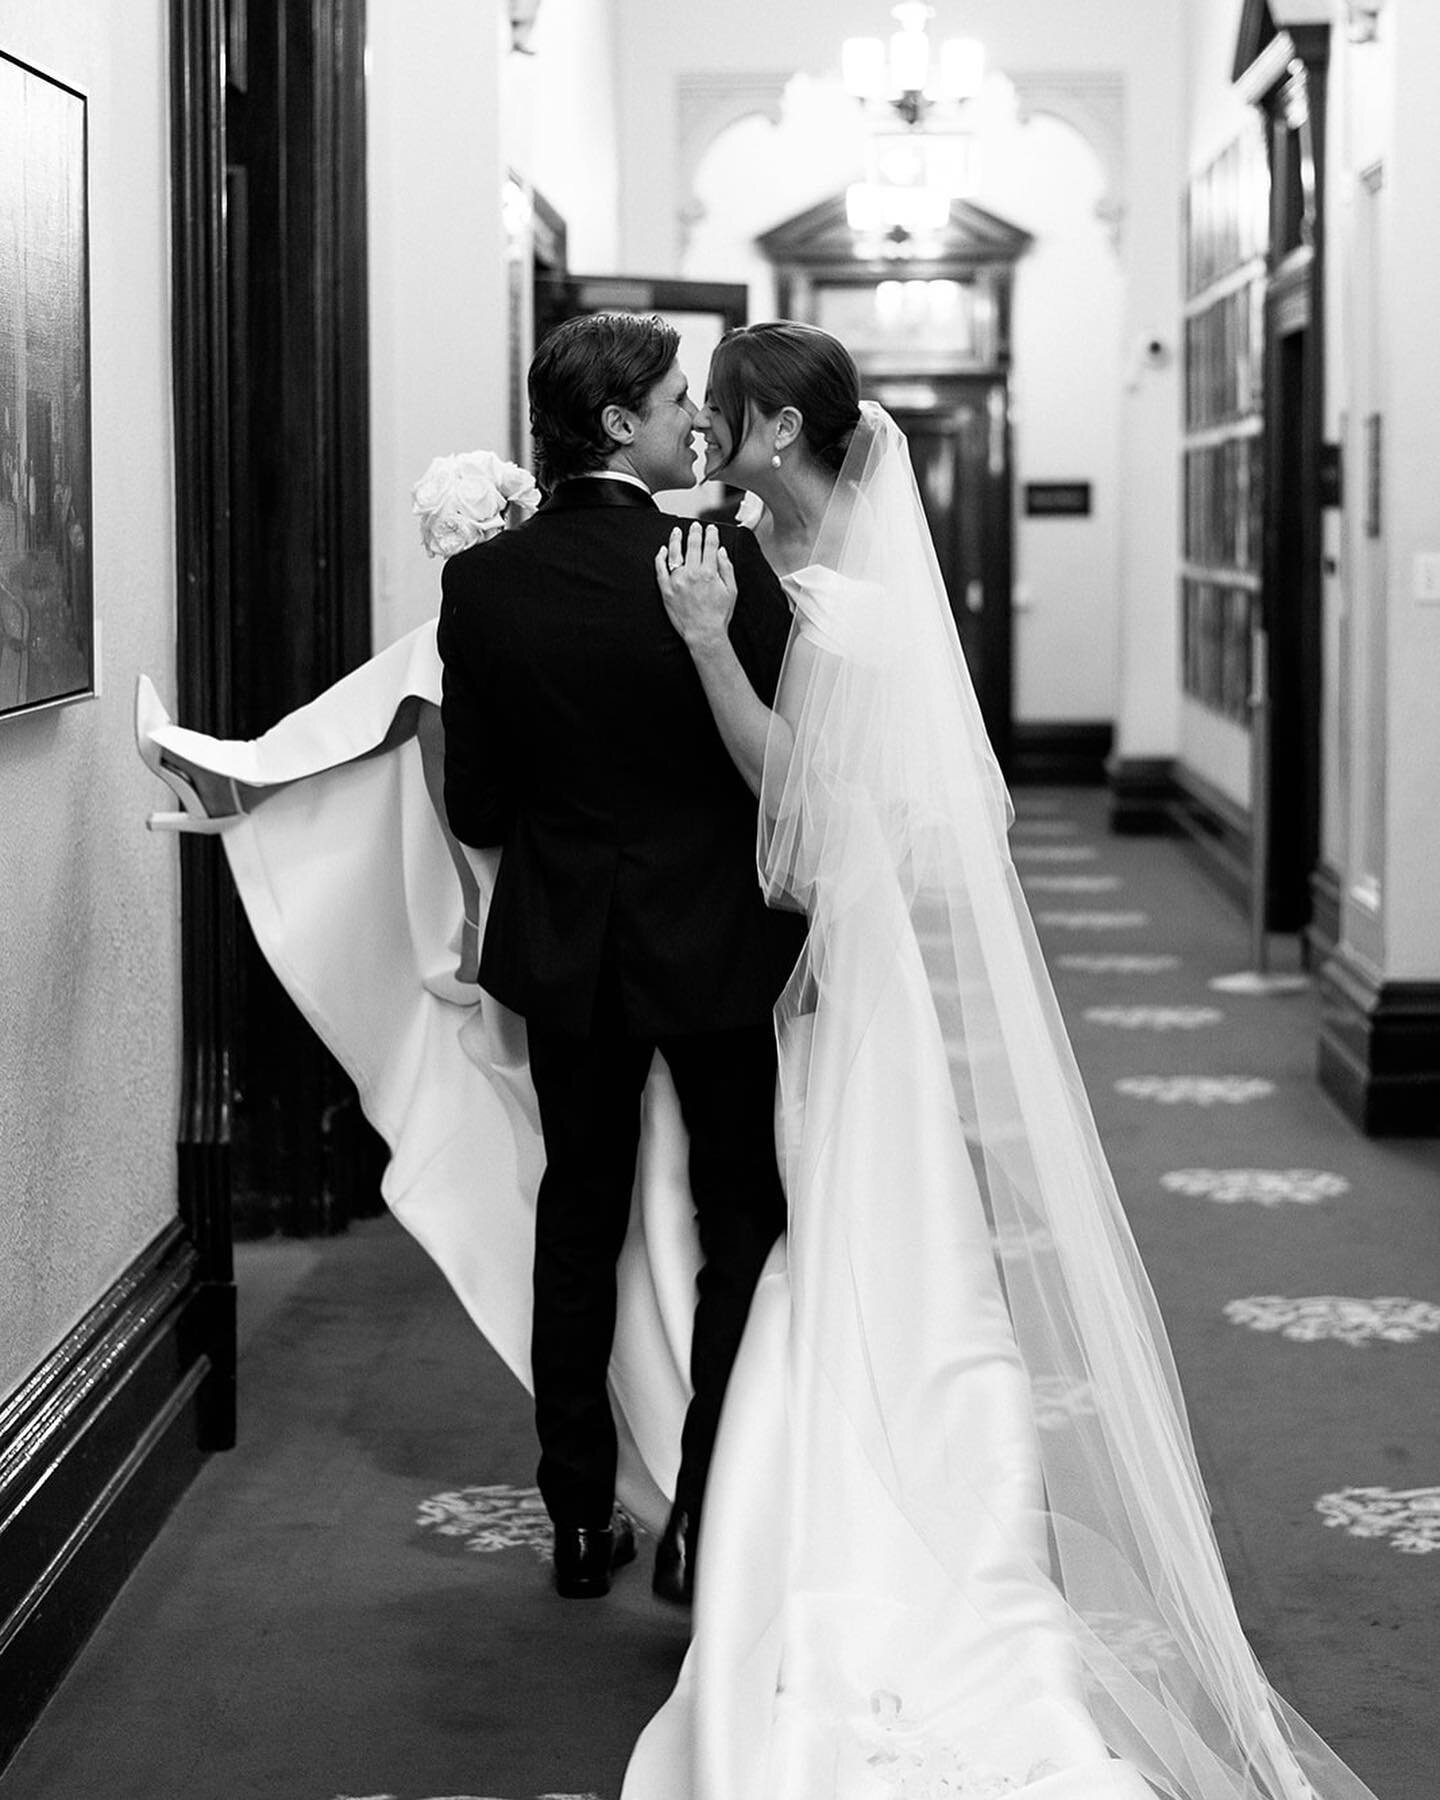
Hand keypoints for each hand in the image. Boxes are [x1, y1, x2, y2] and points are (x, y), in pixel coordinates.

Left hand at [655, 522, 736, 652]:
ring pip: (674, 554)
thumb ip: (726, 568)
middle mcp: (692, 573)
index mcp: (709, 572)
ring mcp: (677, 581)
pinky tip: (662, 550)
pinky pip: (660, 570)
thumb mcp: (731, 591)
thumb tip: (721, 551)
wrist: (703, 633)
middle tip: (695, 525)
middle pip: (692, 546)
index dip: (710, 534)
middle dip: (695, 533)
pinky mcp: (666, 590)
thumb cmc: (719, 614)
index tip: (710, 528)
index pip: (709, 546)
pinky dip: (660, 558)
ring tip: (677, 532)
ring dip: (676, 540)